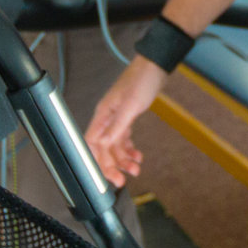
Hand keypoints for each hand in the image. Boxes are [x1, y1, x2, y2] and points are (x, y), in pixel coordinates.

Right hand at [85, 58, 167, 185]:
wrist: (156, 66)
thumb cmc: (142, 80)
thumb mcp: (130, 105)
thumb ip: (117, 126)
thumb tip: (102, 143)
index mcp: (103, 115)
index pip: (91, 143)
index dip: (96, 161)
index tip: (106, 176)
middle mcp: (107, 118)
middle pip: (103, 149)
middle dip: (111, 165)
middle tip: (122, 180)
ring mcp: (117, 118)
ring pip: (115, 146)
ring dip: (123, 160)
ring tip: (135, 169)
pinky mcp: (127, 117)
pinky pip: (124, 139)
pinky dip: (130, 149)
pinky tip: (138, 156)